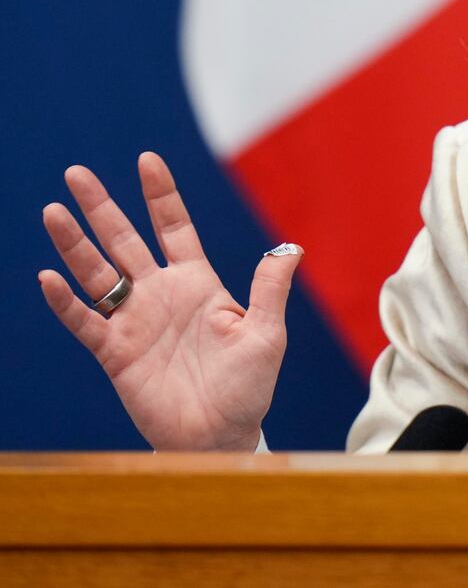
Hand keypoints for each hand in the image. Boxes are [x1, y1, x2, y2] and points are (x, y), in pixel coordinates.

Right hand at [37, 153, 301, 450]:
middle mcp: (161, 295)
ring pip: (98, 273)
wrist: (222, 434)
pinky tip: (48, 278)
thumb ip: (270, 289)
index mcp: (199, 284)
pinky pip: (85, 322)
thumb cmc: (249, 386)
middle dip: (102, 207)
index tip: (147, 160)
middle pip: (125, 241)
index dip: (160, 196)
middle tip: (77, 173)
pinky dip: (66, 302)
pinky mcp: (115, 353)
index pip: (174, 228)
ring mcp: (134, 322)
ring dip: (75, 244)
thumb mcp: (267, 333)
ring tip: (53, 212)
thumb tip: (291, 248)